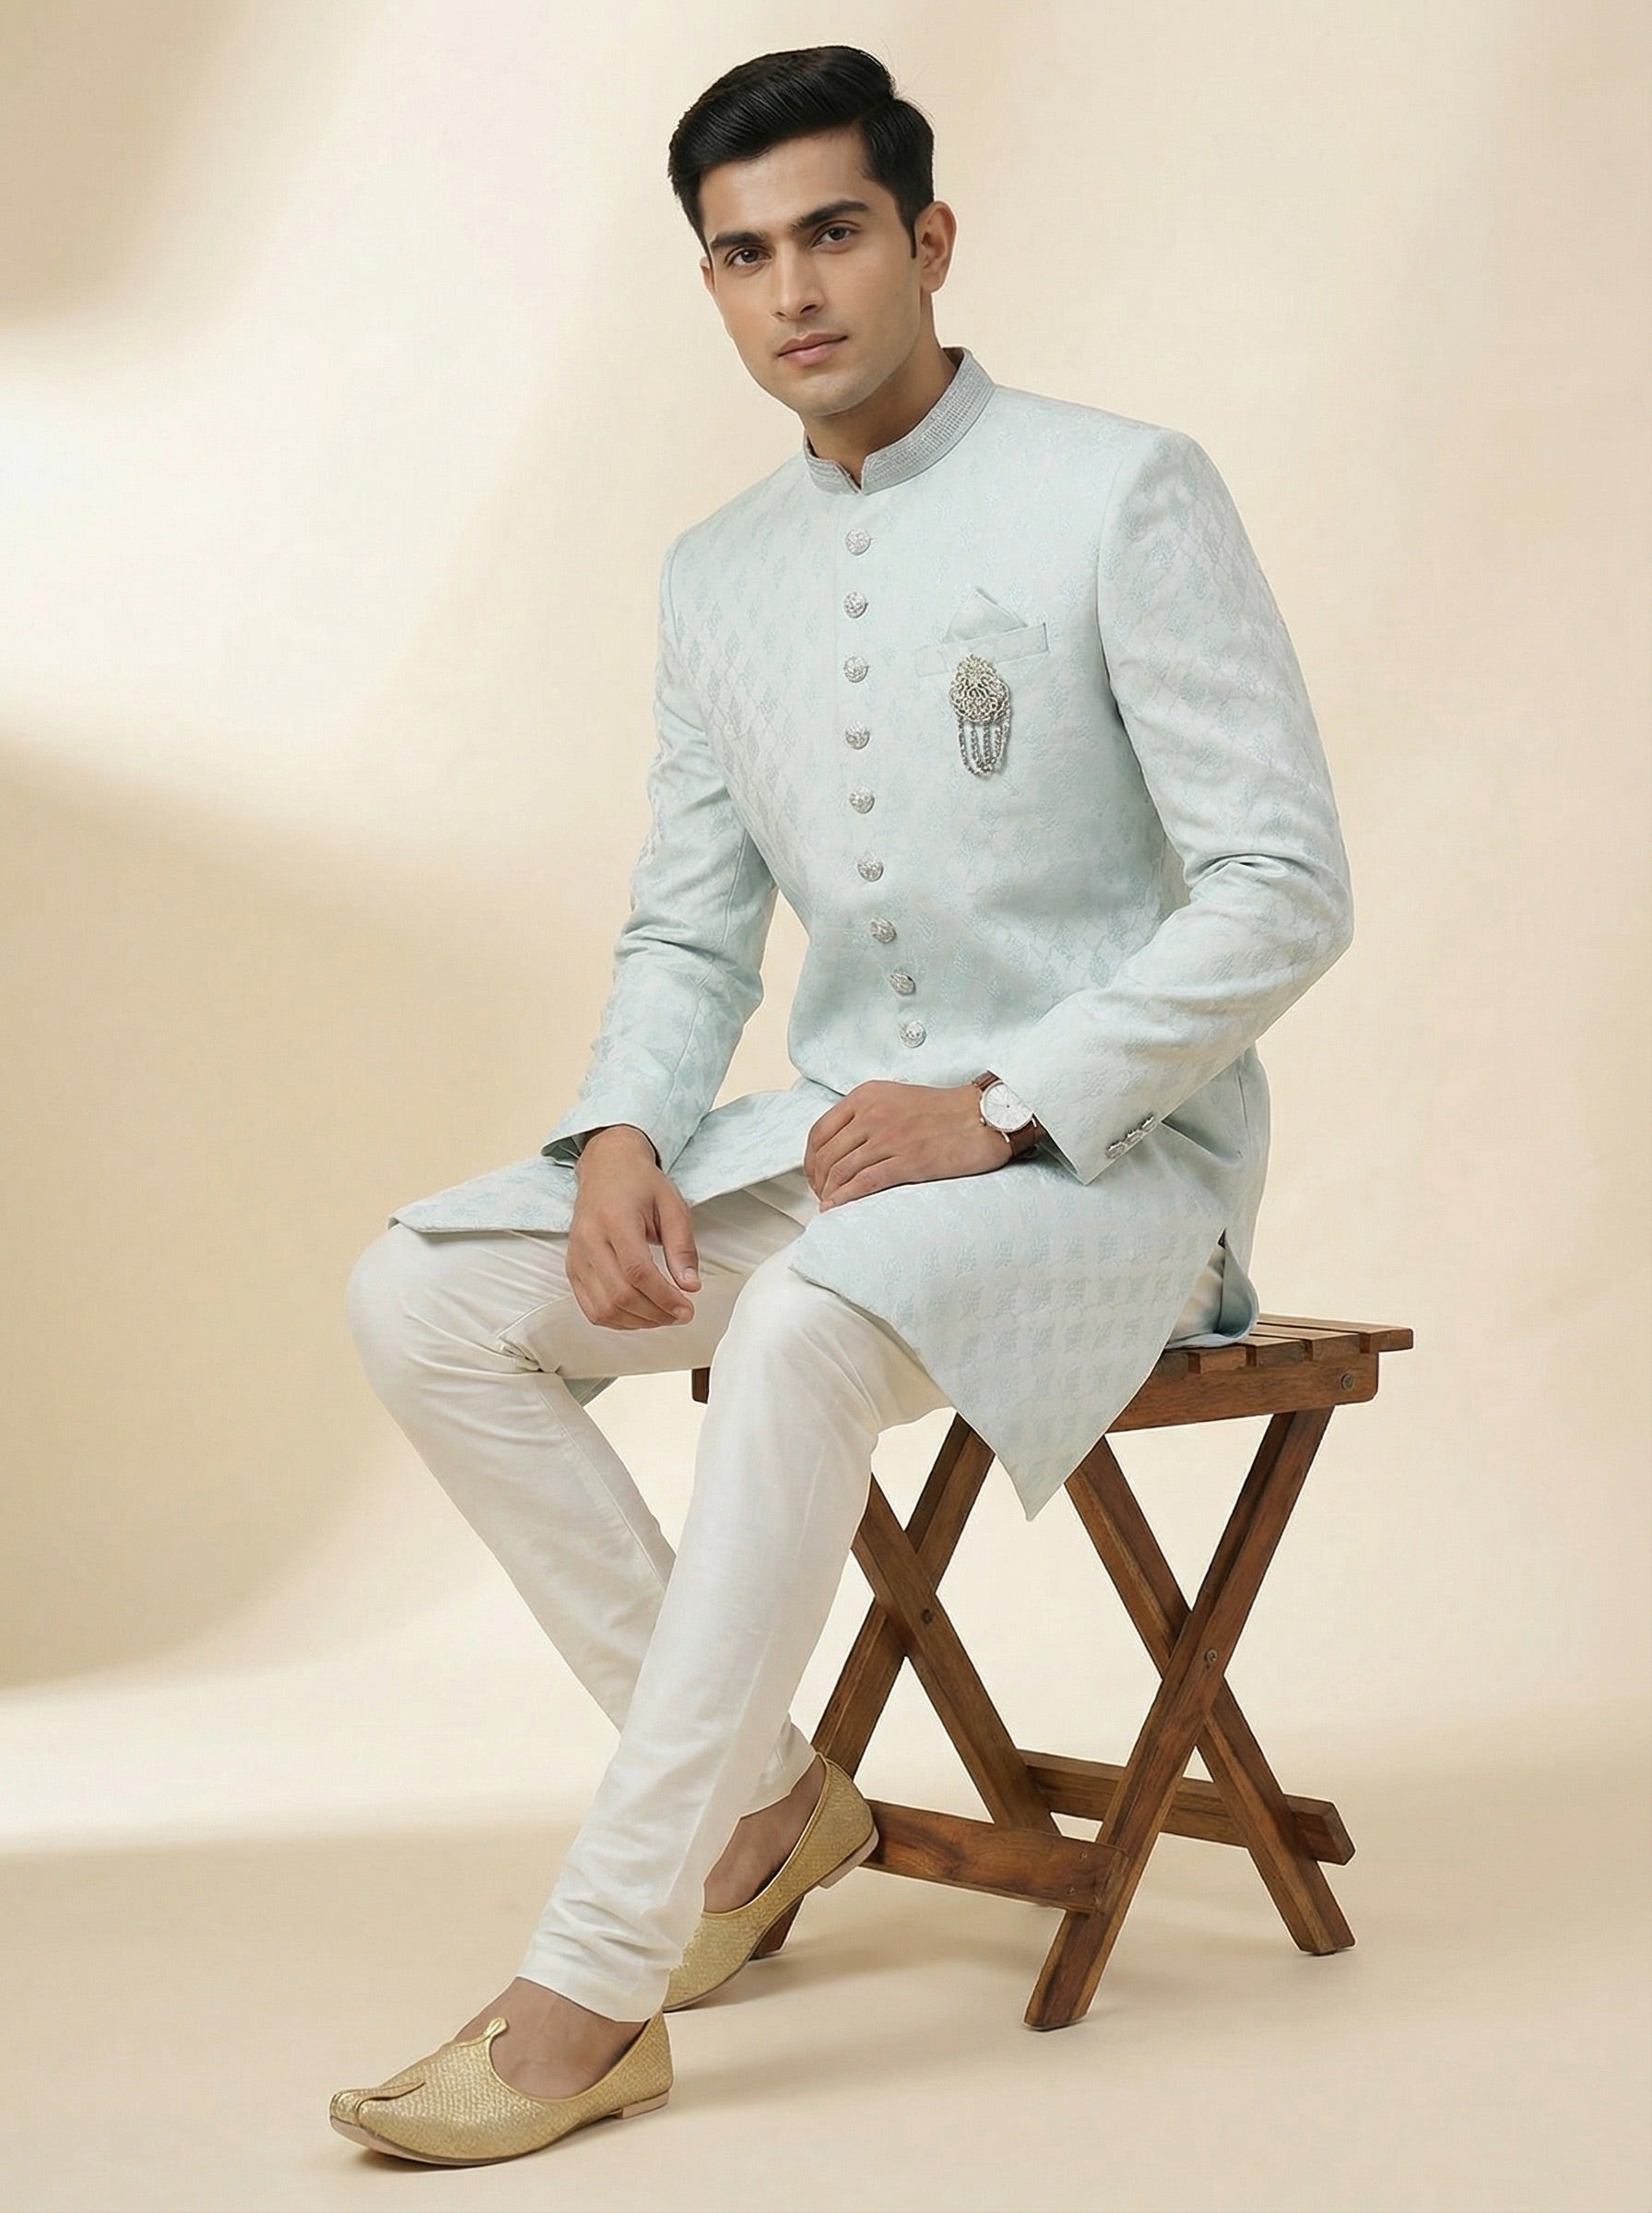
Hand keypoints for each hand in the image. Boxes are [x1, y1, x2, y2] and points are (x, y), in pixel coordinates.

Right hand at [566, 1126, 700, 1328]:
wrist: (606, 1168)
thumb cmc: (639, 1183)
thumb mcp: (672, 1206)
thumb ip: (682, 1247)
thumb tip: (690, 1286)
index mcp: (615, 1218)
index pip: (637, 1272)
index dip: (664, 1298)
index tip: (686, 1309)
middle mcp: (589, 1239)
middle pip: (620, 1294)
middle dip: (655, 1314)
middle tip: (680, 1314)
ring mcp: (577, 1256)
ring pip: (603, 1308)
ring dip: (637, 1322)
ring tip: (662, 1315)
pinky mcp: (572, 1268)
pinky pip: (590, 1308)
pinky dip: (617, 1319)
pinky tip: (639, 1315)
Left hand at [803, 1081, 1008, 1210]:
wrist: (983, 1116)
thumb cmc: (943, 1110)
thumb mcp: (895, 1098)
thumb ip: (866, 1114)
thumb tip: (841, 1146)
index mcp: (866, 1096)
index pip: (819, 1132)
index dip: (810, 1160)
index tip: (814, 1175)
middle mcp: (872, 1115)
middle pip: (826, 1155)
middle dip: (818, 1181)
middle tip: (822, 1195)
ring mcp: (889, 1138)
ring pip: (842, 1171)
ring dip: (829, 1193)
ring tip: (830, 1205)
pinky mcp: (908, 1161)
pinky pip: (865, 1183)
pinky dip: (845, 1198)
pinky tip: (836, 1208)